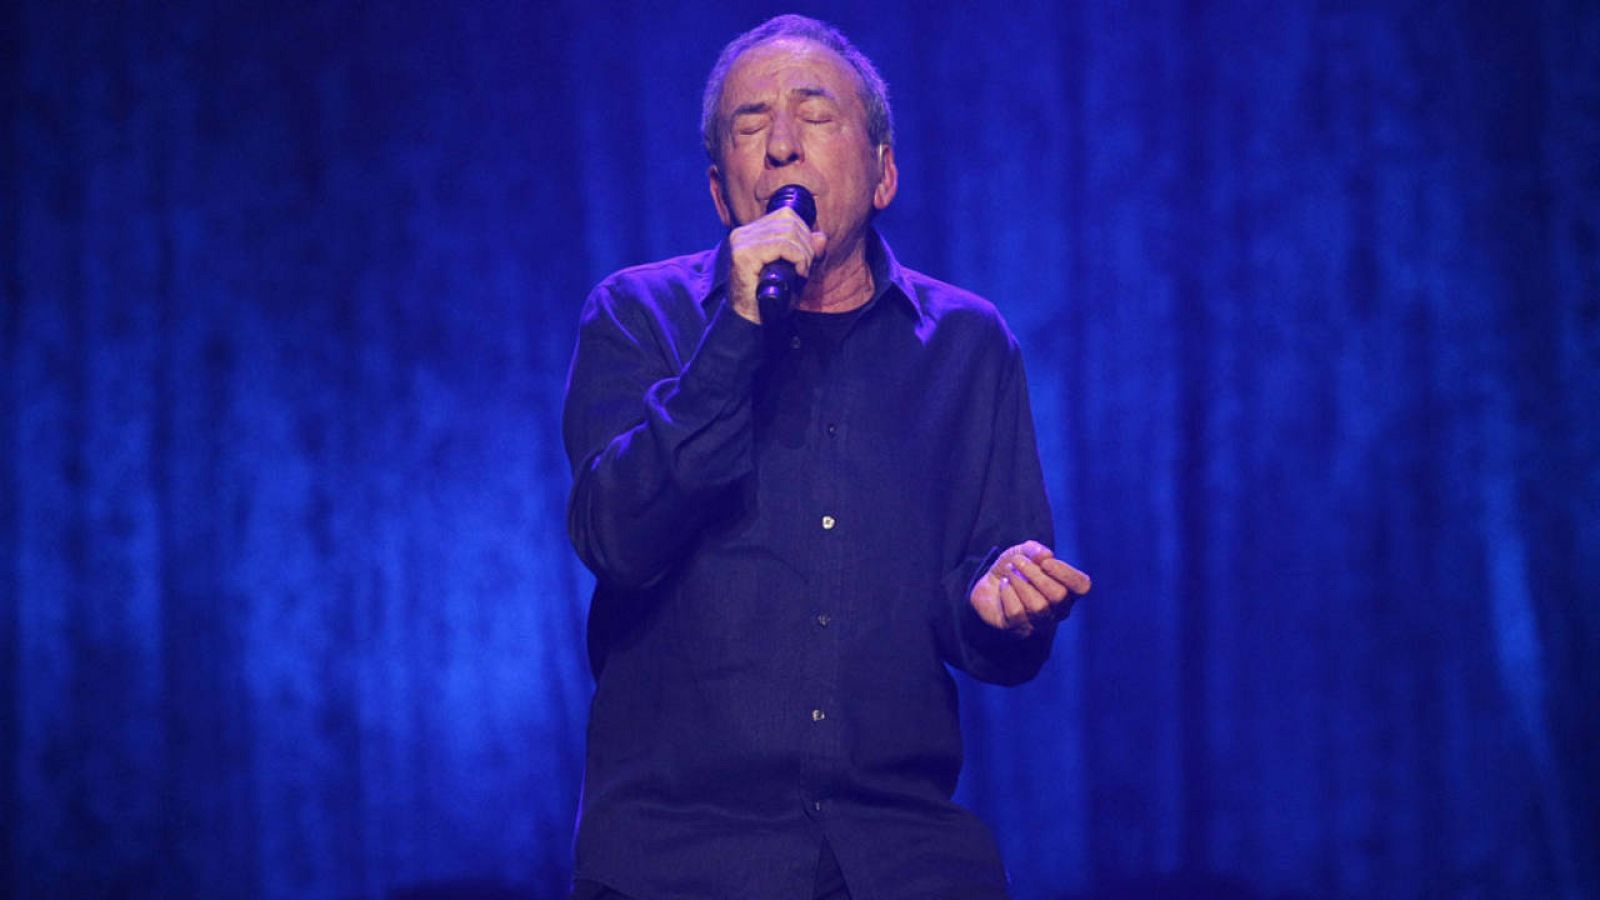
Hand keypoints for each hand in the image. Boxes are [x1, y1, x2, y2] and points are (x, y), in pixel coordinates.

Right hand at [726, 207, 827, 322]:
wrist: (750, 321)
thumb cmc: (770, 298)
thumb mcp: (794, 271)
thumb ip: (807, 252)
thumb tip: (821, 237)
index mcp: (750, 232)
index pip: (785, 214)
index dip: (804, 232)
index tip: (807, 257)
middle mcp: (742, 233)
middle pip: (789, 220)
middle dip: (806, 244)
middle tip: (806, 268)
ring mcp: (741, 242)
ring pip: (788, 231)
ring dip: (803, 254)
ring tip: (802, 272)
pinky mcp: (744, 255)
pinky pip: (782, 246)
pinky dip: (797, 258)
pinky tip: (798, 274)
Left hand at [969, 540, 1090, 638]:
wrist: (989, 585)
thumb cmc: (1015, 569)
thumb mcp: (1023, 552)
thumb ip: (1035, 550)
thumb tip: (1045, 555)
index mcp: (1068, 589)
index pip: (1081, 586)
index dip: (1066, 573)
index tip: (1045, 562)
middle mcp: (1059, 609)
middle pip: (1058, 596)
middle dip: (1036, 575)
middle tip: (1018, 562)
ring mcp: (1040, 622)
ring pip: (1038, 606)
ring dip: (1019, 583)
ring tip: (1010, 571)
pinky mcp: (1020, 629)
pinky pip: (1017, 613)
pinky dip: (1008, 593)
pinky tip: (1004, 585)